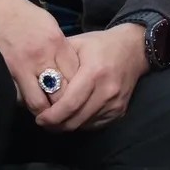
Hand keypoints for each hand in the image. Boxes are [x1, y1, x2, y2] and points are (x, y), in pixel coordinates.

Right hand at [0, 0, 79, 117]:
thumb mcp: (49, 24)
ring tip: (47, 110)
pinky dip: (25, 103)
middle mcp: (41, 57)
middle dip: (64, 102)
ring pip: (39, 103)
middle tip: (65, 107)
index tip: (78, 91)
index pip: (75, 75)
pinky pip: (19, 98)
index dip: (78, 86)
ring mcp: (21, 68)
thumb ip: (60, 48)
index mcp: (56, 42)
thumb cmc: (22, 14)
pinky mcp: (4, 75)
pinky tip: (28, 101)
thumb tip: (71, 69)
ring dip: (45, 109)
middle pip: (61, 92)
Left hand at [35, 23, 149, 131]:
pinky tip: (74, 114)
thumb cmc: (100, 45)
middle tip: (43, 120)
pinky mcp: (120, 111)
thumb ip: (57, 61)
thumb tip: (35, 80)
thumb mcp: (77, 44)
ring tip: (56, 117)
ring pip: (83, 125)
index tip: (39, 117)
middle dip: (55, 125)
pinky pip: (94, 125)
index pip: (69, 104)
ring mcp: (115, 103)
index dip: (51, 116)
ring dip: (67, 125)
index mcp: (94, 72)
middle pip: (75, 120)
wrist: (134, 49)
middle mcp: (107, 90)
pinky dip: (81, 123)